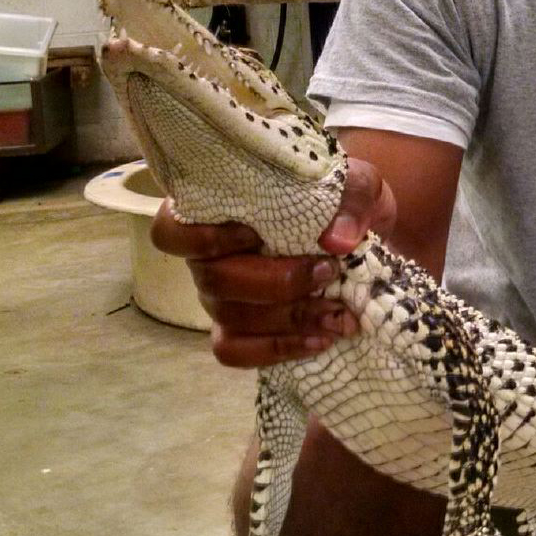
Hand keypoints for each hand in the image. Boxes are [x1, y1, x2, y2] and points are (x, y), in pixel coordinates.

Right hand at [150, 157, 396, 367]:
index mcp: (220, 212)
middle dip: (276, 283)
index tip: (254, 233)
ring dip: (288, 320)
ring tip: (338, 314)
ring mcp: (222, 297)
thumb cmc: (344, 201)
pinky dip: (278, 350)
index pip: (171, 231)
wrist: (364, 235)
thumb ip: (352, 198)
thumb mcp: (359, 184)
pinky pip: (238, 352)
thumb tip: (334, 240)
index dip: (203, 239)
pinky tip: (320, 340)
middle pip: (213, 280)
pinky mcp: (241, 329)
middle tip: (327, 273)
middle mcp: (210, 257)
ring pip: (230, 318)